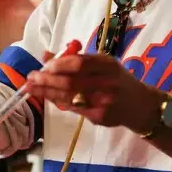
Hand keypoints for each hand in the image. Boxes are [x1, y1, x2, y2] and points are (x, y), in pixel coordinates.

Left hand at [25, 53, 158, 131]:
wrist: (141, 106)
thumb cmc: (118, 81)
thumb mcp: (103, 65)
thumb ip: (77, 59)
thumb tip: (47, 55)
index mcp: (108, 65)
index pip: (80, 63)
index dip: (59, 64)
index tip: (44, 65)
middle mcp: (107, 82)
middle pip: (71, 81)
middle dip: (47, 79)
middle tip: (30, 77)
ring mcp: (103, 101)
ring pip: (69, 96)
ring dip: (47, 91)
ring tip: (31, 87)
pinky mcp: (99, 116)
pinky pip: (73, 108)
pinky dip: (58, 101)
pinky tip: (47, 96)